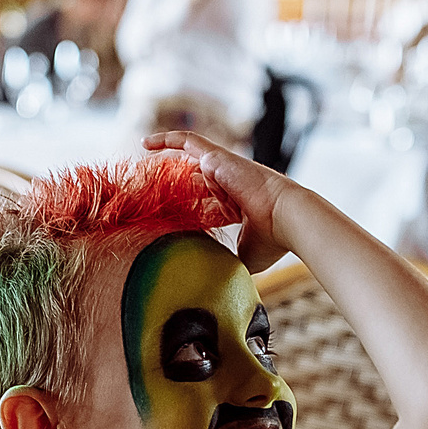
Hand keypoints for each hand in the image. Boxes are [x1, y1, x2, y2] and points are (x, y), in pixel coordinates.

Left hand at [139, 130, 290, 270]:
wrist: (287, 218)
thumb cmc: (272, 239)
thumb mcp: (246, 256)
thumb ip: (230, 264)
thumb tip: (222, 289)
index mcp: (236, 203)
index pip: (208, 199)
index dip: (190, 205)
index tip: (170, 215)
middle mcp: (229, 182)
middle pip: (193, 180)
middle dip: (173, 186)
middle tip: (146, 195)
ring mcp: (223, 168)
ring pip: (188, 164)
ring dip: (165, 168)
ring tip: (139, 174)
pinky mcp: (216, 158)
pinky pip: (188, 142)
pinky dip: (168, 139)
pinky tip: (145, 143)